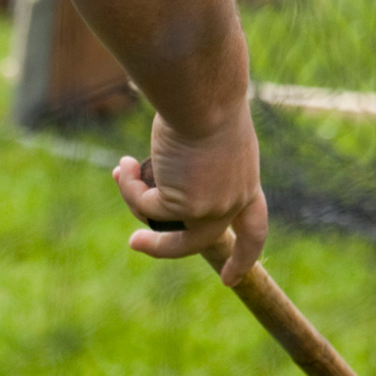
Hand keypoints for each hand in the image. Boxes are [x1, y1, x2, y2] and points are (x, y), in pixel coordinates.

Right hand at [113, 108, 267, 285]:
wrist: (203, 96)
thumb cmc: (206, 101)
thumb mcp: (209, 138)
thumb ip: (194, 166)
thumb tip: (154, 185)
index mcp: (247, 183)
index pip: (254, 228)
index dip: (244, 256)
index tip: (231, 279)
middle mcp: (232, 201)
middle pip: (199, 241)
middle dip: (162, 247)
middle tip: (134, 242)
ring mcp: (210, 208)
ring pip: (164, 227)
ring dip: (135, 203)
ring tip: (122, 172)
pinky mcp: (183, 206)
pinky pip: (145, 206)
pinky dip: (130, 185)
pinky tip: (125, 164)